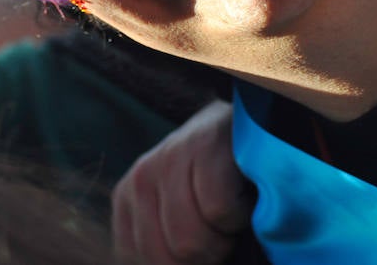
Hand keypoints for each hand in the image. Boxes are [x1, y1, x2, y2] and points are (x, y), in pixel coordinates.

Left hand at [112, 100, 252, 264]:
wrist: (249, 124)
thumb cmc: (221, 185)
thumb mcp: (184, 217)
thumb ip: (171, 246)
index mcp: (127, 204)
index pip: (147, 263)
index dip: (187, 263)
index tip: (205, 236)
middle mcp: (139, 181)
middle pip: (168, 259)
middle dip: (206, 254)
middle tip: (221, 226)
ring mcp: (166, 160)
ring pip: (190, 242)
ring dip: (225, 237)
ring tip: (232, 206)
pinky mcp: (200, 146)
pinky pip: (218, 212)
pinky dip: (241, 214)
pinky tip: (243, 192)